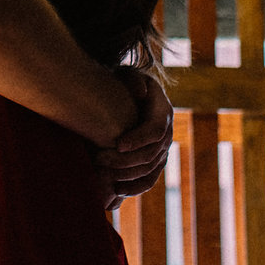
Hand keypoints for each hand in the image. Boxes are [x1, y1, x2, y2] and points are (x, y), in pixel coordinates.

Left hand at [95, 67, 172, 206]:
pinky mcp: (154, 163)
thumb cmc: (123, 83)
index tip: (117, 143)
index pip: (156, 130)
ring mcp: (162, 150)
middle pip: (151, 154)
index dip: (139, 139)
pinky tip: (116, 190)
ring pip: (149, 170)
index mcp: (162, 111)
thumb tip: (140, 92)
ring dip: (126, 175)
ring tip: (102, 173)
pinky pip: (148, 180)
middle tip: (98, 158)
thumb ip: (132, 79)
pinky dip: (133, 187)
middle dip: (125, 160)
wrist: (130, 97)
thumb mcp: (127, 74)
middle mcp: (167, 133)